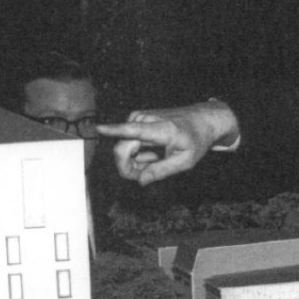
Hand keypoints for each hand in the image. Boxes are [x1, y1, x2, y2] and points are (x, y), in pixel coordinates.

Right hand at [97, 100, 237, 184]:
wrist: (201, 120)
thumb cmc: (196, 140)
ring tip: (158, 158)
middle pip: (122, 150)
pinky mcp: (134, 119)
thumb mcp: (186, 161)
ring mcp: (138, 117)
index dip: (114, 130)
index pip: (134, 130)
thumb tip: (140, 181)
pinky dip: (138, 152)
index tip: (98, 128)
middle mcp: (146, 120)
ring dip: (137, 160)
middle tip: (148, 175)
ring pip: (123, 148)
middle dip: (130, 167)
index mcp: (162, 129)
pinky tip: (153, 151)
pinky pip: (127, 142)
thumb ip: (162, 171)